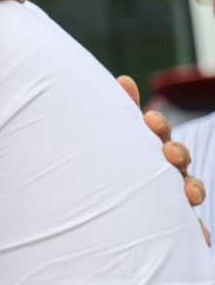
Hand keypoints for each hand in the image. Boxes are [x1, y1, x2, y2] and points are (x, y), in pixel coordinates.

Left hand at [117, 75, 210, 245]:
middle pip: (180, 160)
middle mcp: (168, 171)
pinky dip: (198, 231)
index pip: (160, 134)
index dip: (158, 126)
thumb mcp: (119, 138)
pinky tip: (202, 238)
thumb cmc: (120, 163)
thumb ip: (123, 111)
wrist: (116, 205)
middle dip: (177, 154)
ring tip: (189, 194)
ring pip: (190, 190)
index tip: (148, 119)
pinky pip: (190, 227)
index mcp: (153, 148)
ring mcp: (173, 195)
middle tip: (168, 153)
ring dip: (193, 190)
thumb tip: (125, 79)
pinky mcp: (175, 221)